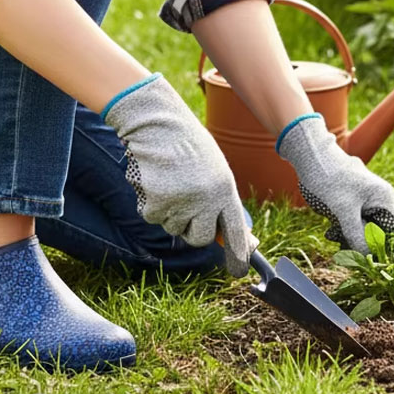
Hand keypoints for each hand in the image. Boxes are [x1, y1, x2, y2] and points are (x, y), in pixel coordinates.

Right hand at [103, 74, 254, 276]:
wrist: (157, 124)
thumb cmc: (188, 145)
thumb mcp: (216, 170)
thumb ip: (224, 202)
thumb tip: (241, 238)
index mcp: (224, 190)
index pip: (236, 234)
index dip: (238, 256)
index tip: (238, 269)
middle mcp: (204, 201)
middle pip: (201, 238)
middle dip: (195, 230)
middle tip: (189, 209)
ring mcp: (179, 204)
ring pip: (175, 227)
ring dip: (172, 213)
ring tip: (171, 182)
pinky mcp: (154, 204)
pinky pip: (154, 217)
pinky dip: (153, 204)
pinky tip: (156, 180)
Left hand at [276, 114, 393, 251]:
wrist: (309, 155)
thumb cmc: (328, 178)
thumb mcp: (343, 210)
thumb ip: (357, 235)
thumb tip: (369, 259)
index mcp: (384, 198)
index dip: (392, 250)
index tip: (377, 263)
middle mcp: (379, 198)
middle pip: (381, 231)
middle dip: (366, 243)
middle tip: (347, 250)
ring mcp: (365, 198)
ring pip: (365, 227)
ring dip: (352, 236)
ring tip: (334, 236)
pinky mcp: (351, 198)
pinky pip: (354, 220)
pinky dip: (345, 227)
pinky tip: (331, 229)